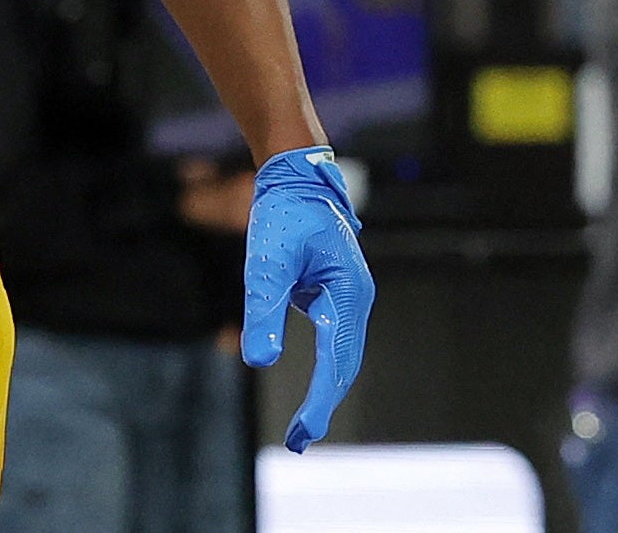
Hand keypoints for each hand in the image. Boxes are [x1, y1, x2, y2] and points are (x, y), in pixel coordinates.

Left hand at [240, 145, 376, 451]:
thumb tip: (260, 361)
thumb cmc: (282, 214)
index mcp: (348, 293)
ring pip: (343, 355)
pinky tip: (312, 390)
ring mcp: (350, 297)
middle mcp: (357, 299)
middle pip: (345, 365)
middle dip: (323, 404)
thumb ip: (264, 309)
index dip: (319, 401)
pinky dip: (325, 368)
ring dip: (326, 390)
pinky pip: (335, 340)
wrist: (295, 177)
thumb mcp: (266, 261)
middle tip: (297, 442)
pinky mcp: (337, 294)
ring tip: (303, 427)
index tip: (302, 434)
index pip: (336, 361)